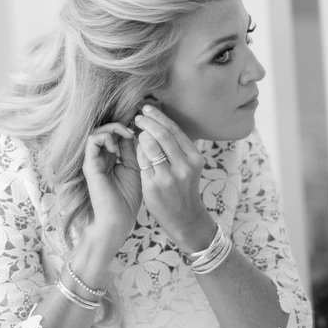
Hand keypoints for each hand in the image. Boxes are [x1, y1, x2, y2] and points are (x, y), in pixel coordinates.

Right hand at [82, 122, 141, 247]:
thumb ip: (132, 151)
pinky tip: (117, 148)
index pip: (114, 134)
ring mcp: (93, 161)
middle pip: (104, 130)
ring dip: (113, 129)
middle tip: (133, 130)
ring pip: (97, 132)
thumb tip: (135, 131)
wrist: (118, 221)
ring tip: (126, 136)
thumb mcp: (135, 169)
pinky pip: (92, 141)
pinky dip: (105, 138)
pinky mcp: (90, 166)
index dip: (126, 126)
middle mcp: (100, 158)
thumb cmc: (128, 199)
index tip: (140, 127)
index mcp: (111, 158)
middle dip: (120, 125)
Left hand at [134, 105, 215, 249]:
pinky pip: (141, 161)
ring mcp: (168, 177)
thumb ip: (177, 147)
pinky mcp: (153, 186)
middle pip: (162, 134)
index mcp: (194, 158)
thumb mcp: (188, 166)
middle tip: (137, 117)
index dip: (159, 117)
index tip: (147, 109)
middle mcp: (183, 166)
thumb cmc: (183, 188)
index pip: (174, 130)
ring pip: (149, 146)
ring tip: (135, 131)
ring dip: (140, 135)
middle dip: (147, 122)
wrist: (184, 218)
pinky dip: (136, 151)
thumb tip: (160, 122)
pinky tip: (133, 147)